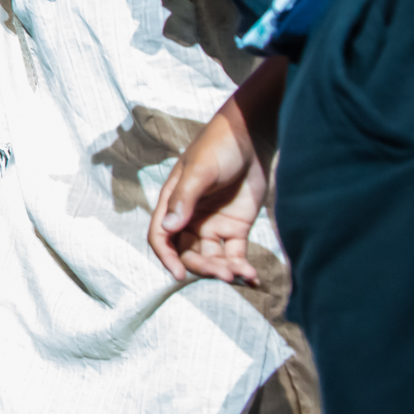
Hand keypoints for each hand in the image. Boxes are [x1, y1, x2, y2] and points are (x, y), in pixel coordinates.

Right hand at [150, 100, 267, 286]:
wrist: (251, 137)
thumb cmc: (218, 147)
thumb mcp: (199, 171)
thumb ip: (184, 200)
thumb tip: (168, 228)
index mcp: (173, 204)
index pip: (161, 237)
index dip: (167, 257)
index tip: (180, 274)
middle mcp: (190, 218)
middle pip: (188, 252)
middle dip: (203, 267)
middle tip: (223, 274)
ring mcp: (213, 224)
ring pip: (213, 257)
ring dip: (224, 269)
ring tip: (242, 273)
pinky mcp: (236, 227)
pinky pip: (236, 253)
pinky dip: (242, 266)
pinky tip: (252, 276)